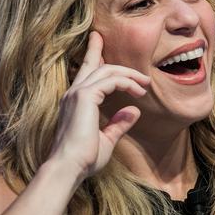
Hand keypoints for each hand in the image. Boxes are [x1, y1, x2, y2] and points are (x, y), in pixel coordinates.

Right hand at [47, 31, 150, 178]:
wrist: (69, 167)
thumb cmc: (84, 158)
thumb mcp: (106, 139)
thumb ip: (118, 124)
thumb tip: (133, 111)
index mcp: (74, 103)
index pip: (85, 75)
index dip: (95, 60)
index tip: (105, 54)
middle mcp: (73, 94)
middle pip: (91, 64)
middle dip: (102, 51)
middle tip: (114, 46)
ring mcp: (77, 93)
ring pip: (106, 70)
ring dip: (128, 73)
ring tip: (145, 82)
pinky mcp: (85, 96)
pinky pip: (112, 80)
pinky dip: (127, 83)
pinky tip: (139, 92)